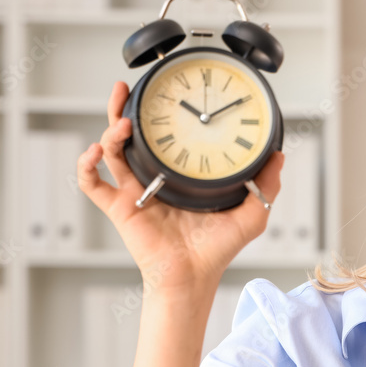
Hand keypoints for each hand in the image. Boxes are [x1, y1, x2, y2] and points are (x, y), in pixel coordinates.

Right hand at [76, 81, 284, 292]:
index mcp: (180, 176)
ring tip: (122, 123)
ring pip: (111, 151)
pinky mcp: (119, 207)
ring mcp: (134, 192)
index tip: (166, 93)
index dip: (161, 116)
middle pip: (131, 136)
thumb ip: (265, 185)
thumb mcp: (250, 214)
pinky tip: (94, 151)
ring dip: (110, 132)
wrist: (193, 276)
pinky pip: (92, 184)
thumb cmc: (217, 251)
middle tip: (125, 90)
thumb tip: (278, 156)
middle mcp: (154, 179)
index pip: (166, 137)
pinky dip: (86, 166)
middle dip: (123, 109)